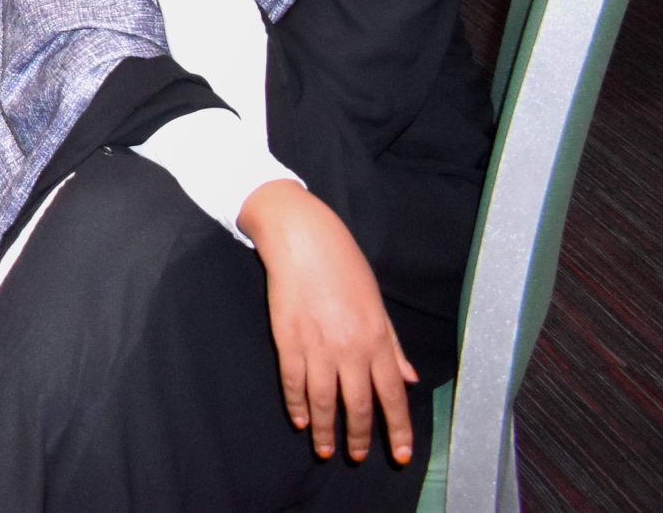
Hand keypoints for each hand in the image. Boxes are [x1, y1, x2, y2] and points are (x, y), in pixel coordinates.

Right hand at [242, 182, 418, 464]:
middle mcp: (350, 348)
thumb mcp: (377, 305)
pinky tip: (300, 420)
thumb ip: (393, 345)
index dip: (398, 429)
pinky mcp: (288, 339)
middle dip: (359, 436)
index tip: (400, 454)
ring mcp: (317, 346)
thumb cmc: (344, 266)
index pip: (392, 395)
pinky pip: (293, 382)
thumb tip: (409, 379)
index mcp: (377, 339)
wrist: (303, 239)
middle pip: (358, 405)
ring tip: (326, 450)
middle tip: (356, 457)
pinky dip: (296, 404)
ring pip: (324, 400)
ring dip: (326, 430)